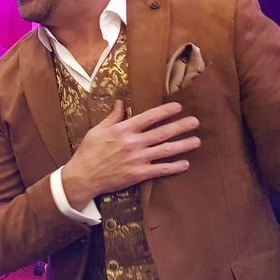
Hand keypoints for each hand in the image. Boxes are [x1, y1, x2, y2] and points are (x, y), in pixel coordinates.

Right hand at [62, 101, 199, 207]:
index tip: (178, 107)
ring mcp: (137, 159)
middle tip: (196, 122)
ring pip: (165, 150)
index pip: (149, 117)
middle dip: (181, 126)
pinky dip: (174, 167)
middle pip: (162, 132)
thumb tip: (121, 103)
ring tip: (196, 141)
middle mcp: (133, 143)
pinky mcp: (138, 174)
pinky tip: (185, 163)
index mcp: (123, 130)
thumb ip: (113, 117)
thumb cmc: (88, 152)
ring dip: (183, 145)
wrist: (82, 177)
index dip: (165, 111)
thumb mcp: (97, 130)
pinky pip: (160, 169)